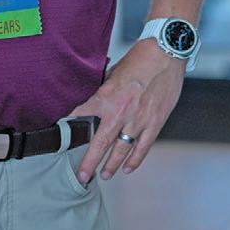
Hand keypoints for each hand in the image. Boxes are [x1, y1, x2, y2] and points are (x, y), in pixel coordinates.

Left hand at [69, 39, 185, 183]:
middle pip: (100, 143)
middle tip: (82, 176)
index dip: (70, 122)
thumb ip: (105, 89)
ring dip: (112, 165)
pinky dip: (135, 160)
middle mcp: (120, 112)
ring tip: (104, 175)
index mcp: (106, 96)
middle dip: (89, 162)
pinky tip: (128, 169)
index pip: (81, 113)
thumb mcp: (114, 71)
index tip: (62, 131)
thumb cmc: (141, 58)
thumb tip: (96, 99)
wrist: (166, 53)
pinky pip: (142, 147)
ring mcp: (138, 120)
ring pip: (122, 150)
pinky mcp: (155, 123)